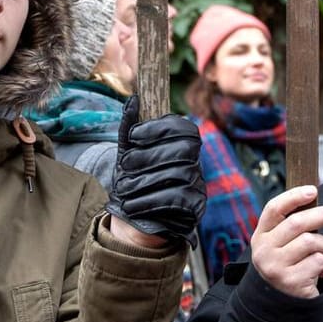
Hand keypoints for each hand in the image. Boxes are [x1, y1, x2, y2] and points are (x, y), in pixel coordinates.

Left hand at [105, 97, 204, 243]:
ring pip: (180, 174)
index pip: (185, 128)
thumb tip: (133, 99)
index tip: (134, 135)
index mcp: (181, 147)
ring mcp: (199, 185)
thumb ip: (129, 129)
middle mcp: (195, 164)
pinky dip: (150, 200)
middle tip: (125, 164)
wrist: (135, 222)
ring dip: (145, 180)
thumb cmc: (132, 182)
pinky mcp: (196, 207)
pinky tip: (132, 205)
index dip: (160, 128)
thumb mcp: (126, 155)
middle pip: (185, 150)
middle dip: (150, 155)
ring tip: (124, 188)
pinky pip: (177, 198)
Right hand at [250, 186, 322, 298]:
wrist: (279, 303)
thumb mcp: (280, 245)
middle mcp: (264, 251)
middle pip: (297, 223)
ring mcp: (276, 267)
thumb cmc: (286, 265)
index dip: (294, 197)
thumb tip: (313, 197)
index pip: (274, 209)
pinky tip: (322, 271)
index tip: (313, 190)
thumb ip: (291, 226)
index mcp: (261, 236)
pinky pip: (318, 262)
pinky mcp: (291, 281)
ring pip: (311, 242)